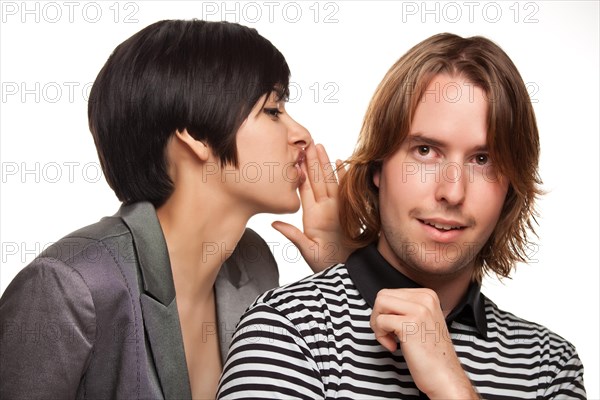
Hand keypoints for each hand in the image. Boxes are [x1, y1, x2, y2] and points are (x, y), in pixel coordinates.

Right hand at [272, 143, 352, 272]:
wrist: (349, 269)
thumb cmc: (325, 262)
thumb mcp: (307, 252)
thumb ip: (292, 235)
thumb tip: (274, 222)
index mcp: (314, 217)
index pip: (306, 189)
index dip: (301, 172)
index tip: (297, 156)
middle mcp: (327, 209)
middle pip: (319, 180)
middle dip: (313, 160)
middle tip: (309, 143)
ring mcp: (338, 208)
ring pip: (331, 180)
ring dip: (325, 163)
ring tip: (320, 146)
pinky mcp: (347, 210)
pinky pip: (345, 188)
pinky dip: (343, 174)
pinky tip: (341, 160)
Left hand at [371, 288, 478, 399]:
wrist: (444, 376)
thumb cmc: (431, 353)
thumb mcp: (422, 320)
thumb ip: (406, 308)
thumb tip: (382, 305)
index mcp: (427, 295)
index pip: (391, 292)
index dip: (386, 312)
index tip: (395, 328)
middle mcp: (425, 298)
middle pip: (382, 296)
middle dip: (378, 316)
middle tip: (388, 334)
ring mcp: (419, 310)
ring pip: (379, 304)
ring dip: (378, 324)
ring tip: (390, 339)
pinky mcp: (410, 324)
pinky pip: (380, 321)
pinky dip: (381, 336)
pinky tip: (394, 347)